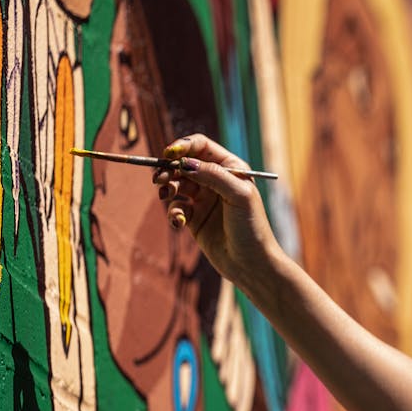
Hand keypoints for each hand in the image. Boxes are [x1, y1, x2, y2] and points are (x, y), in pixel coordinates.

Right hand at [154, 134, 281, 285]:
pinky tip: (180, 223)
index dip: (183, 146)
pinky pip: (176, 208)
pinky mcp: (195, 218)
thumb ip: (213, 175)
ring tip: (166, 196)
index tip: (169, 154)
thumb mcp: (238, 195)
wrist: (251, 264)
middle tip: (160, 179)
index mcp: (231, 168)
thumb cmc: (251, 227)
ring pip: (176, 184)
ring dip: (167, 188)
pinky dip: (173, 212)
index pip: (201, 146)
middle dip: (169, 169)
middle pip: (183, 164)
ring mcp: (204, 199)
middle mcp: (216, 180)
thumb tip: (184, 162)